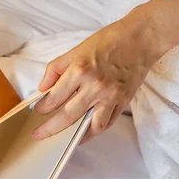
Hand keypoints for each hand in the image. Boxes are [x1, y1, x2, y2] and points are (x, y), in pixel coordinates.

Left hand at [33, 7, 167, 141]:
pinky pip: (106, 123)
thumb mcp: (77, 49)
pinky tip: (84, 132)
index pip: (55, 97)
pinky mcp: (123, 102)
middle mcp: (95, 86)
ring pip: (88, 126)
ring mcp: (110, 97)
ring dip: (73, 135)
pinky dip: (94, 130)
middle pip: (67, 116)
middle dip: (50, 128)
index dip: (43, 107)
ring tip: (63, 139)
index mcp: (80, 70)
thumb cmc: (109, 41)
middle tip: (39, 134)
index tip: (38, 111)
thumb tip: (42, 87)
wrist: (140, 40)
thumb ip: (56, 69)